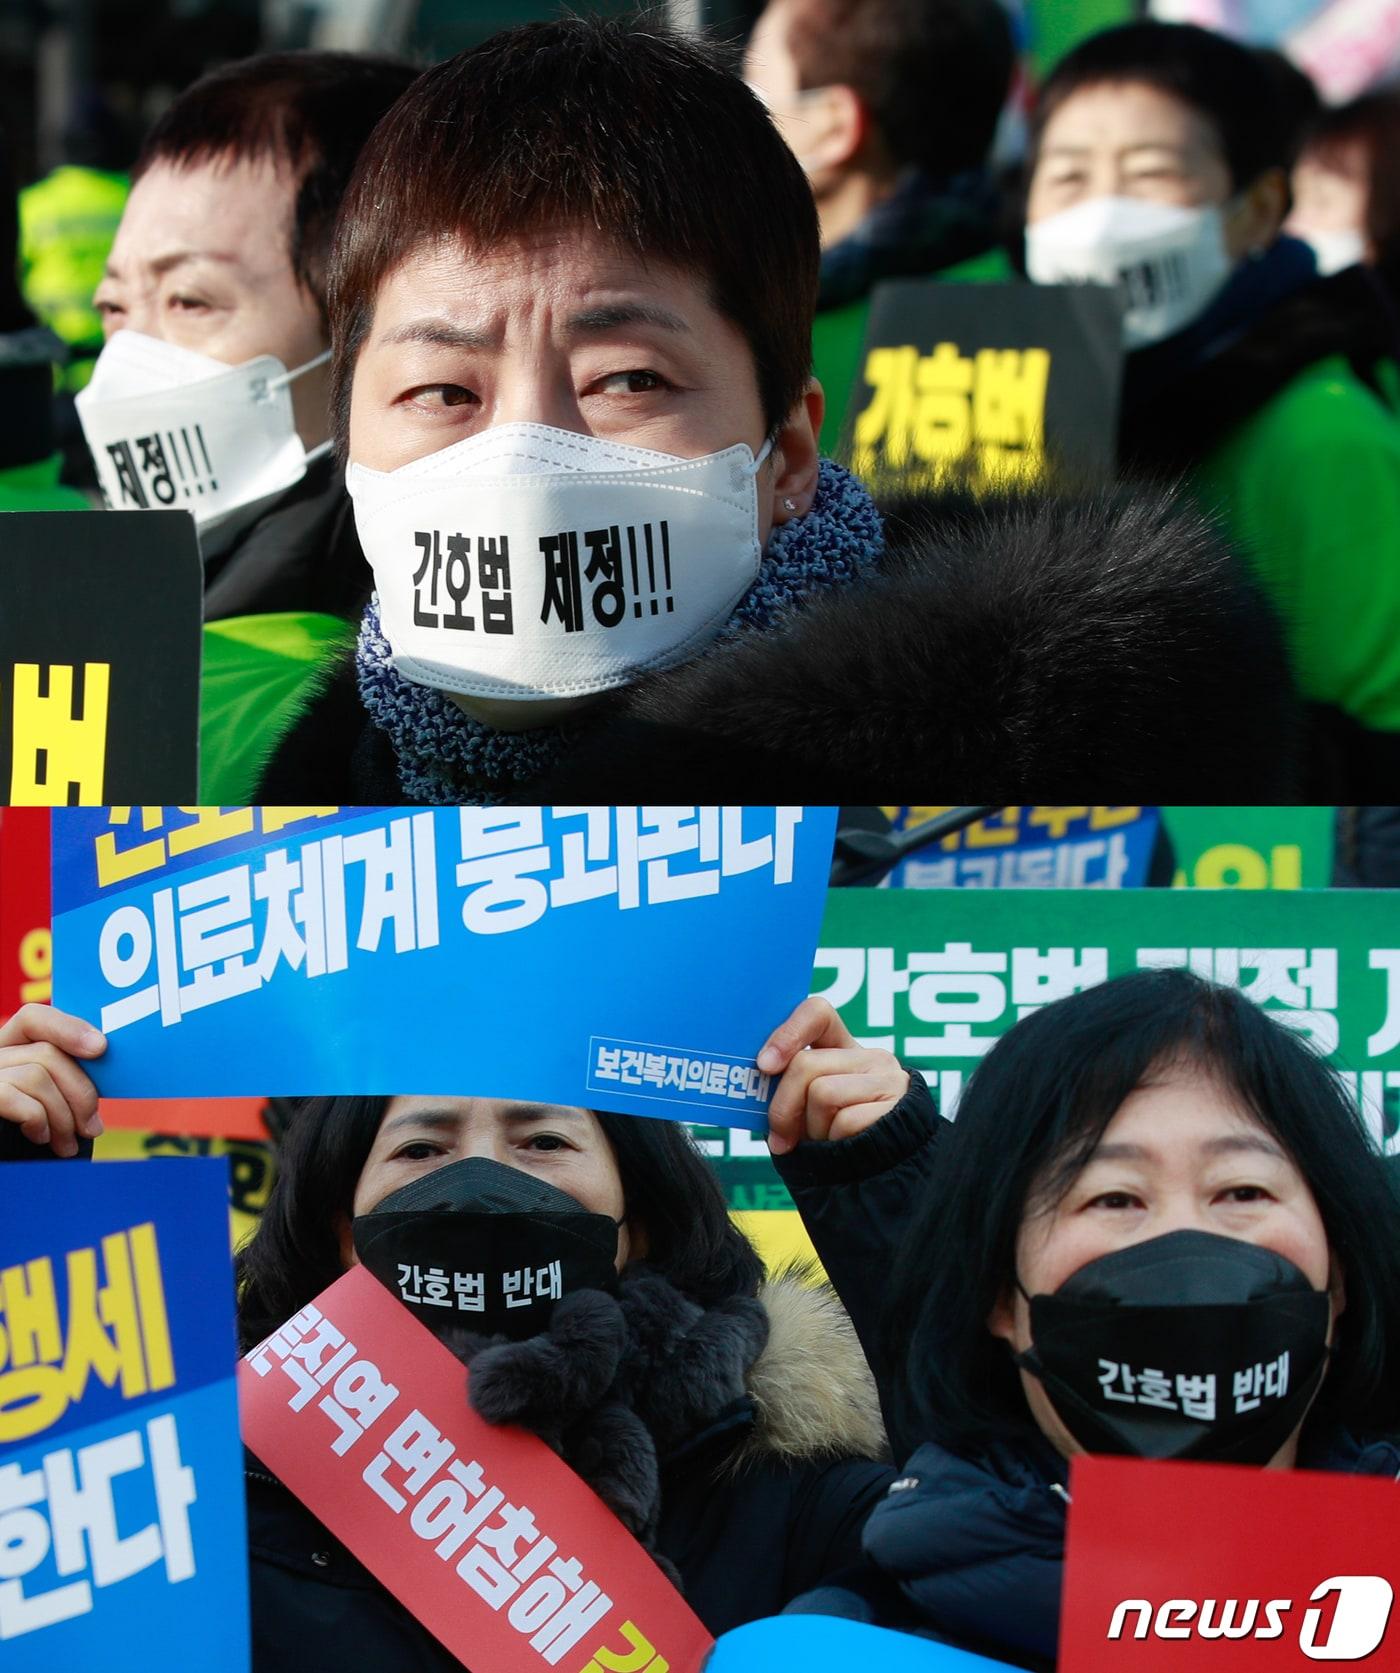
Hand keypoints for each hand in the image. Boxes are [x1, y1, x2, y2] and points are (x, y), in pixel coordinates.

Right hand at [0, 1005, 105, 1156]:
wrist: (6, 1168)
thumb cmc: (27, 1138)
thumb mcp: (51, 1099)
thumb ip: (66, 1076)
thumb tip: (102, 1056)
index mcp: (9, 1049)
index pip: (33, 1018)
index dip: (68, 1028)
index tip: (100, 1048)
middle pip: (47, 1053)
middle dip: (80, 1093)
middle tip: (91, 1128)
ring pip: (36, 1076)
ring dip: (62, 1116)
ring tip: (66, 1143)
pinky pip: (11, 1095)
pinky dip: (36, 1118)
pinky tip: (40, 1136)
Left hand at [759, 996, 908, 1154]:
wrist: (882, 1183)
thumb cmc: (833, 1145)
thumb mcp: (806, 1111)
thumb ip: (787, 1089)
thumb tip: (757, 1074)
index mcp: (844, 1050)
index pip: (817, 1013)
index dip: (787, 1033)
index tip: (765, 1065)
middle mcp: (871, 1057)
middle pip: (806, 1064)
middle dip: (783, 1107)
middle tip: (780, 1138)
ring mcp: (889, 1080)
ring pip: (823, 1093)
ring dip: (812, 1129)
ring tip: (825, 1143)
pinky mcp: (898, 1107)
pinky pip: (846, 1121)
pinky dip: (834, 1143)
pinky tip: (844, 1151)